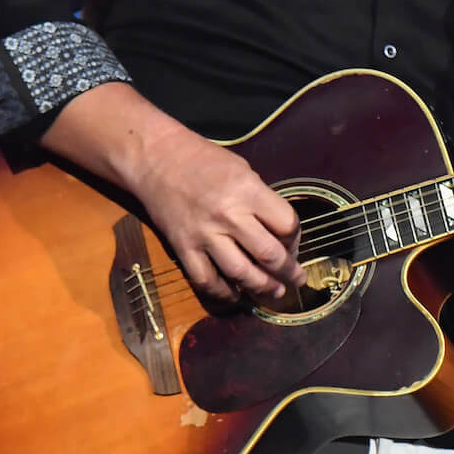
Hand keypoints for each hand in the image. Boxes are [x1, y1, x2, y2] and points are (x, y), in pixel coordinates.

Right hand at [128, 124, 305, 306]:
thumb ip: (261, 200)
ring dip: (262, 287)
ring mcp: (204, 234)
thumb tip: (280, 230)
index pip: (286, 224)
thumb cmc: (203, 159)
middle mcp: (229, 215)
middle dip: (288, 272)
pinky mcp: (183, 247)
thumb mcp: (243, 170)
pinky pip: (206, 279)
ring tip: (274, 292)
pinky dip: (222, 292)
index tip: (294, 244)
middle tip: (296, 280)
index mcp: (248, 191)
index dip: (296, 239)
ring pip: (241, 273)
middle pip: (269, 254)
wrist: (156, 158)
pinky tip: (235, 295)